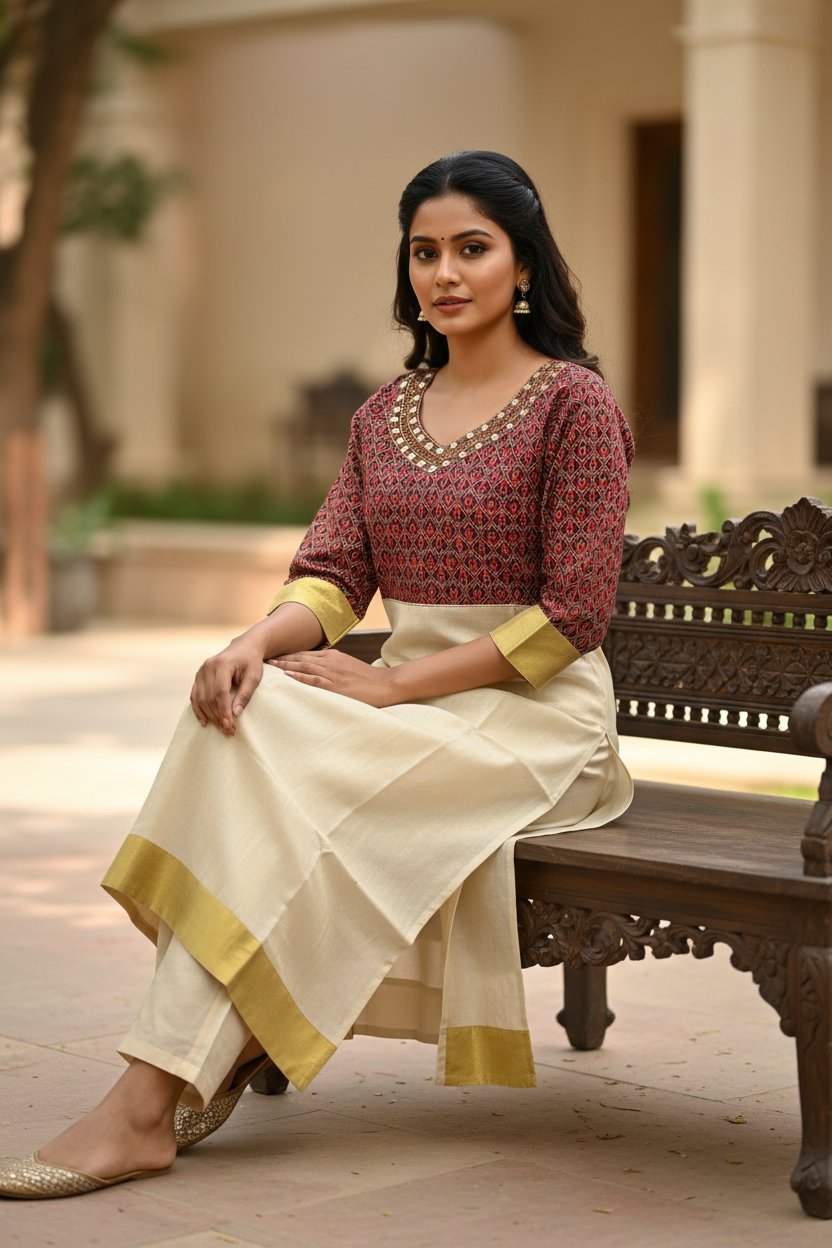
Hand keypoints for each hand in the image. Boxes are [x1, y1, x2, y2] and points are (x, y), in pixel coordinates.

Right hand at [190, 635, 266, 734]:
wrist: (244, 647)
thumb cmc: (251, 662)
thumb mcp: (254, 676)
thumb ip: (245, 694)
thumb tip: (236, 714)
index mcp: (222, 664)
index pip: (220, 692)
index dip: (224, 711)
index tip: (230, 726)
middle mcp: (207, 667)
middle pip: (210, 698)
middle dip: (219, 717)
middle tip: (230, 731)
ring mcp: (200, 671)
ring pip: (201, 699)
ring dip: (210, 717)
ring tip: (222, 729)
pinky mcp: (198, 677)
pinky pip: (195, 696)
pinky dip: (198, 710)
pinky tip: (205, 722)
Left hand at [267, 649, 395, 707]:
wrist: (385, 684)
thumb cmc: (368, 679)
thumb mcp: (348, 667)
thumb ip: (333, 667)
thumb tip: (317, 670)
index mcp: (333, 656)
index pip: (306, 653)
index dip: (288, 654)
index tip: (274, 655)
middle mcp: (331, 662)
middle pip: (301, 657)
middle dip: (283, 658)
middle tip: (265, 658)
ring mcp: (333, 673)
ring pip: (304, 666)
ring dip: (286, 665)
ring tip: (271, 666)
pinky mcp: (337, 686)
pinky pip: (314, 680)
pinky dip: (300, 676)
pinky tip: (288, 675)